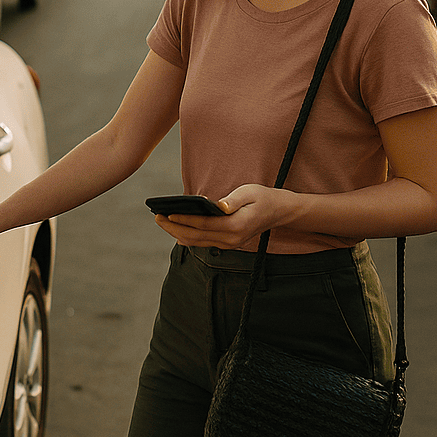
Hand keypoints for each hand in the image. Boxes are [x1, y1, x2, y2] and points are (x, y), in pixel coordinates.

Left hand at [155, 185, 286, 248]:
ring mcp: (229, 244)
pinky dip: (187, 236)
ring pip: (197, 242)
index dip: (184, 220)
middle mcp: (231, 239)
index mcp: (236, 225)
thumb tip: (218, 206)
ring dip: (177, 233)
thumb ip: (232, 201)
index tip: (167, 214)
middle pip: (196, 237)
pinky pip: (203, 242)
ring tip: (161, 221)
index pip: (203, 225)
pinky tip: (175, 229)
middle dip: (174, 228)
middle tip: (157, 217)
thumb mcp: (249, 192)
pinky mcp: (227, 244)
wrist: (279, 212)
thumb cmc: (262, 197)